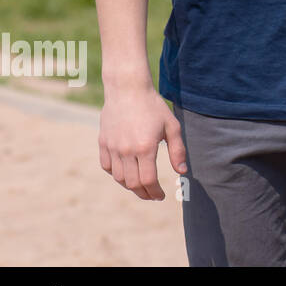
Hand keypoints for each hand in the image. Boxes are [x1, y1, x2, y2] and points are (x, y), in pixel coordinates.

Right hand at [98, 85, 187, 199]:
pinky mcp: (103, 143)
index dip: (155, 192)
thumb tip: (182, 172)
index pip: (149, 181)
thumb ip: (177, 150)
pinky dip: (116, 174)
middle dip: (144, 194)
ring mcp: (112, 147)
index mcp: (145, 148)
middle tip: (152, 195)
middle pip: (133, 183)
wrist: (127, 89)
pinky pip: (107, 166)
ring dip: (130, 186)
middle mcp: (126, 151)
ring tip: (141, 186)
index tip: (161, 196)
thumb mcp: (172, 126)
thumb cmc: (153, 106)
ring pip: (119, 178)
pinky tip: (126, 173)